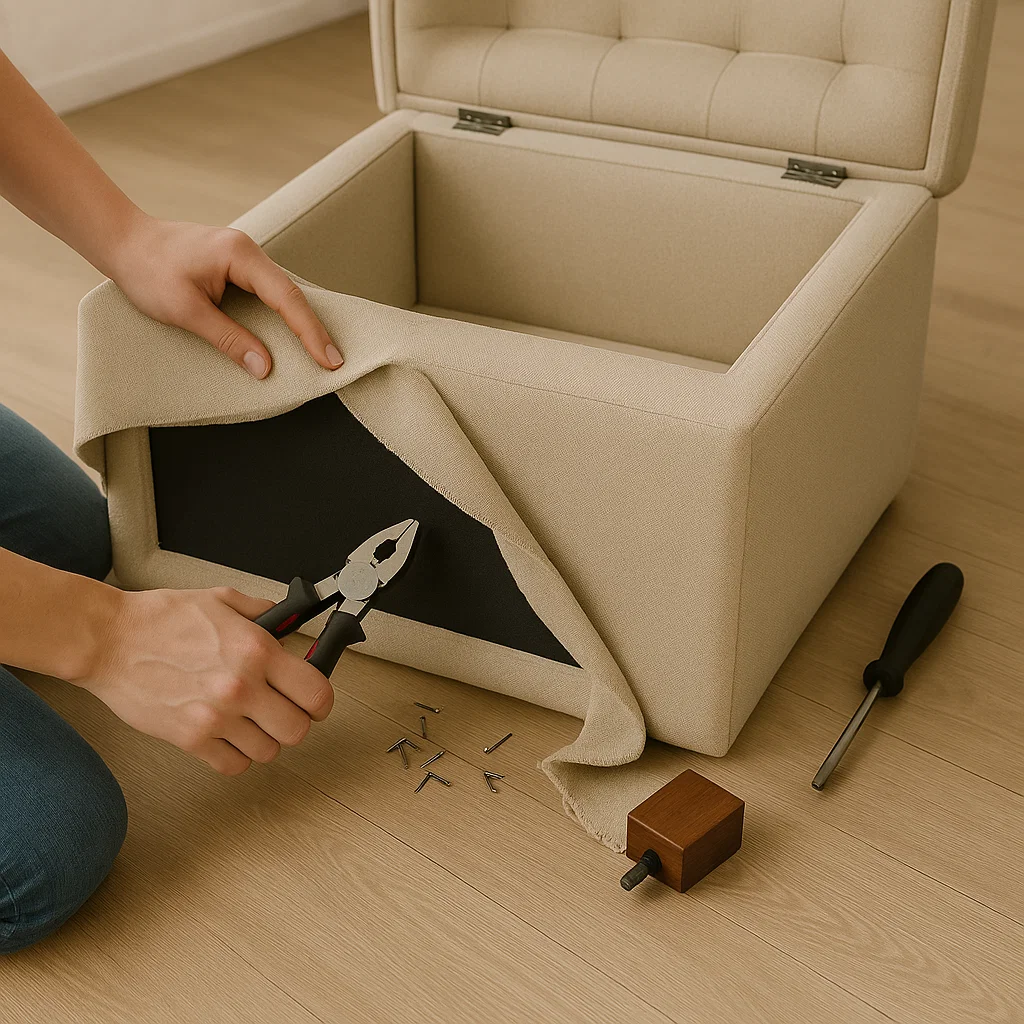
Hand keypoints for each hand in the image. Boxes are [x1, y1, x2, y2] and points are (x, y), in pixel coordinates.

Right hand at [78, 586, 334, 774]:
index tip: (314, 700)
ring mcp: (216, 716)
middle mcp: (241, 687)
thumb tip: (290, 621)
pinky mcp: (190, 739)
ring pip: (268, 751)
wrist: (110, 640)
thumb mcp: (221, 600)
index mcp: (257, 650)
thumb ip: (262, 612)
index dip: (321, 700)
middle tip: (283, 711)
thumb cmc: (161, 618)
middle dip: (295, 721)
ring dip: (265, 739)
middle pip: (298, 730)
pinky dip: (236, 756)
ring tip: (251, 722)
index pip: (316, 692)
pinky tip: (228, 737)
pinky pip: (234, 765)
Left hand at [108, 214, 342, 378]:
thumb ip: (228, 338)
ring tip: (320, 354)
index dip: (310, 333)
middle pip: (292, 294)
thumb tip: (264, 367)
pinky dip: (280, 316)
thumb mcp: (185, 311)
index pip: (286, 298)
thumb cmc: (147, 270)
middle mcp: (248, 251)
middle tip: (335, 362)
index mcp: (240, 255)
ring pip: (281, 294)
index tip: (329, 360)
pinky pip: (266, 294)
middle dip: (314, 330)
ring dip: (299, 324)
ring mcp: (243, 257)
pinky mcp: (235, 267)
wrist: (122, 240)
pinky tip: (290, 336)